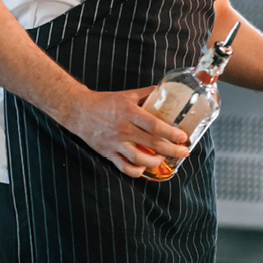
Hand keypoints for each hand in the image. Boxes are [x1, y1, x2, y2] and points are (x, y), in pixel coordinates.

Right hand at [60, 87, 189, 177]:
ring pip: (139, 159)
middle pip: (152, 144)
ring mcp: (115, 143)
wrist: (78, 110)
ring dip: (155, 162)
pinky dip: (136, 171)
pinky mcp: (108, 153)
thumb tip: (164, 91)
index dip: (171, 133)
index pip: (155, 126)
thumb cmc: (104, 102)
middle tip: (184, 152)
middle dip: (172, 150)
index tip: (183, 137)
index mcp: (130, 113)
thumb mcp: (127, 94)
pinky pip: (124, 167)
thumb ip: (146, 94)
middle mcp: (124, 129)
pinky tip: (143, 167)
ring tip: (163, 159)